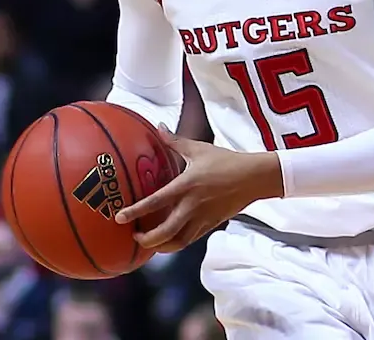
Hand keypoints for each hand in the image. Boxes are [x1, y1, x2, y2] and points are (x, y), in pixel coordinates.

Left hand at [114, 126, 284, 252]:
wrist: (253, 177)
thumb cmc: (226, 161)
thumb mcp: (199, 149)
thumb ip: (175, 140)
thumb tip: (158, 127)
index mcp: (186, 185)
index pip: (155, 202)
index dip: (136, 211)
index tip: (120, 217)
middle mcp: (192, 205)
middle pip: (165, 232)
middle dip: (146, 240)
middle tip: (134, 237)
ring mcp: (202, 218)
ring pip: (177, 242)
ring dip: (160, 247)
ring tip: (149, 243)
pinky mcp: (210, 225)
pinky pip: (189, 240)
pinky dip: (175, 243)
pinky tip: (168, 240)